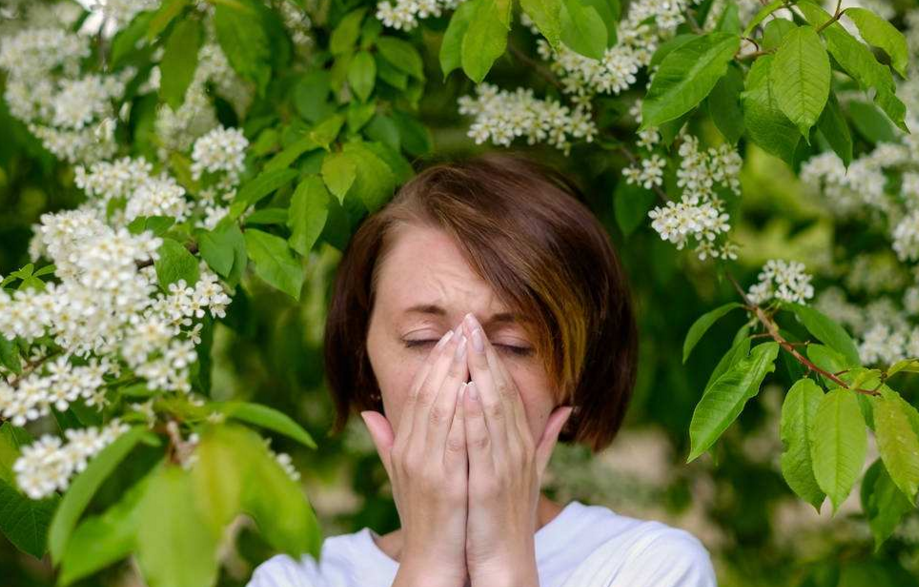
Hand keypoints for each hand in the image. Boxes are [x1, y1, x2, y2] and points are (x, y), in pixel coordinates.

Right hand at [361, 322, 470, 586]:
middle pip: (426, 394)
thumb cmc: (424, 516)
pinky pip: (454, 440)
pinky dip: (462, 413)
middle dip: (445, 359)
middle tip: (461, 327)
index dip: (432, 363)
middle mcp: (412, 452)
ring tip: (468, 345)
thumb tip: (367, 413)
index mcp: (405, 447)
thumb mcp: (402, 474)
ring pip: (439, 410)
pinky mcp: (446, 482)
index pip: (416, 394)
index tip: (448, 337)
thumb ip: (388, 442)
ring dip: (453, 375)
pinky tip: (472, 388)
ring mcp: (427, 467)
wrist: (431, 559)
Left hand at [460, 313, 572, 586]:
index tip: (475, 327)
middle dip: (483, 353)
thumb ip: (543, 436)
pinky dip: (474, 416)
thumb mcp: (529, 470)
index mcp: (520, 442)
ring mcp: (505, 464)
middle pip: (500, 390)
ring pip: (492, 409)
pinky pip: (481, 444)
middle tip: (468, 318)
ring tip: (465, 340)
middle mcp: (516, 447)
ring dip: (478, 372)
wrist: (505, 560)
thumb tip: (566, 406)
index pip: (505, 389)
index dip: (491, 356)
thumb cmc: (509, 515)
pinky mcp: (489, 483)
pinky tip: (465, 390)